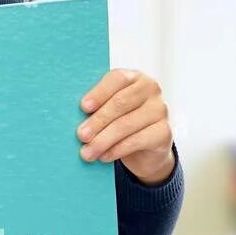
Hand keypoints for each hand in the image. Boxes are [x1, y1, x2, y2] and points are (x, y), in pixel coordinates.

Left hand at [76, 68, 175, 185]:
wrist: (145, 148)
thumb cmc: (120, 121)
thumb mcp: (108, 109)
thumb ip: (96, 106)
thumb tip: (71, 115)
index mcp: (134, 77)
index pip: (117, 79)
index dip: (99, 93)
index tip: (83, 107)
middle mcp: (150, 90)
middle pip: (120, 103)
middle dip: (97, 121)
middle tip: (81, 135)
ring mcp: (160, 110)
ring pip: (126, 124)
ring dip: (103, 140)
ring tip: (87, 152)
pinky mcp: (164, 132)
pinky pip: (137, 141)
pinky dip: (116, 150)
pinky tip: (103, 156)